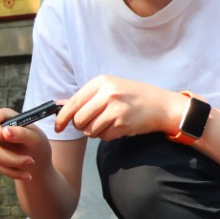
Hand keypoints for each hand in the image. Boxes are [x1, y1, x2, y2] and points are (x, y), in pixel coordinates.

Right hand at [0, 106, 52, 181]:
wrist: (35, 156)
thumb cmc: (36, 142)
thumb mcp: (35, 137)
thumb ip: (22, 133)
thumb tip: (6, 132)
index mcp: (1, 116)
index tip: (7, 139)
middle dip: (11, 158)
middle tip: (30, 161)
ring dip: (12, 168)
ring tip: (29, 172)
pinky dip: (9, 172)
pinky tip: (22, 173)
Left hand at [61, 75, 184, 140]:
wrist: (162, 105)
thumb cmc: (134, 96)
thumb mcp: (110, 88)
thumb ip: (86, 97)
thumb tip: (59, 106)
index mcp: (101, 82)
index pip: (73, 102)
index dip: (62, 117)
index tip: (58, 126)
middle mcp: (108, 94)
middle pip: (79, 119)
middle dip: (80, 126)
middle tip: (89, 124)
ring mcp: (116, 109)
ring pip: (90, 130)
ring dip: (94, 131)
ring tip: (106, 123)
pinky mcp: (123, 124)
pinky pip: (103, 136)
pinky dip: (106, 135)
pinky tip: (116, 126)